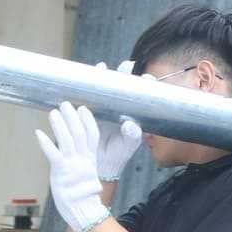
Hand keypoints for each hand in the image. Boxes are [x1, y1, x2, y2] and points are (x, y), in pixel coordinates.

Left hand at [37, 102, 110, 231]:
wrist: (84, 212)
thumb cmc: (83, 197)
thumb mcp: (87, 176)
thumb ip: (83, 163)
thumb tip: (80, 154)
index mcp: (90, 160)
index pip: (92, 136)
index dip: (88, 121)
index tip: (83, 109)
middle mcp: (83, 160)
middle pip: (80, 134)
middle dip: (73, 117)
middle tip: (66, 104)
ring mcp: (72, 166)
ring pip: (67, 140)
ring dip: (60, 125)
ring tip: (53, 112)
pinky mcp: (61, 173)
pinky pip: (54, 155)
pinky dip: (46, 143)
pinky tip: (39, 133)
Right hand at [93, 61, 143, 180]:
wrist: (97, 165)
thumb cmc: (117, 154)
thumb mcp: (128, 146)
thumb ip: (133, 136)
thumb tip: (129, 124)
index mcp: (132, 112)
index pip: (141, 93)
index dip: (145, 83)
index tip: (147, 78)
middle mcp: (118, 106)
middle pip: (122, 83)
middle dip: (124, 72)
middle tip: (126, 66)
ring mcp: (102, 107)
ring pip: (103, 86)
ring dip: (102, 75)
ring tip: (102, 67)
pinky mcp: (87, 111)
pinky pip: (86, 96)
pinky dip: (85, 87)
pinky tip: (84, 81)